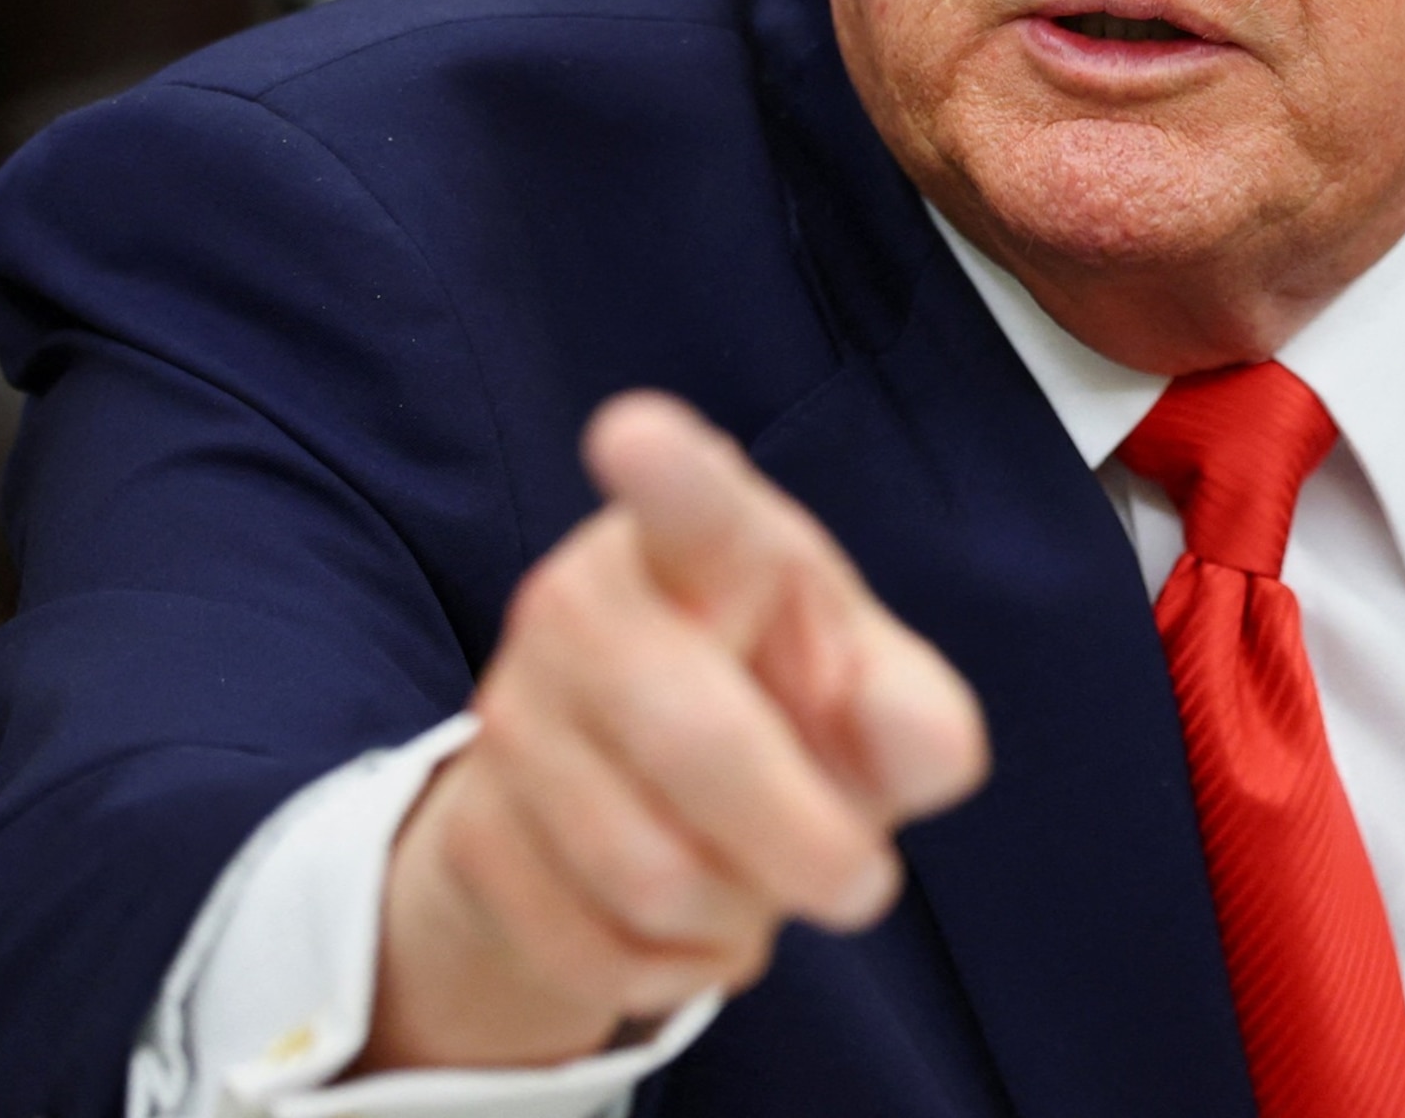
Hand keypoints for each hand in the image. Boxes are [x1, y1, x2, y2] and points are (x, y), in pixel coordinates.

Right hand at [361, 393, 987, 1070]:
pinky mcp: (470, 829)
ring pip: (648, 872)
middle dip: (803, 840)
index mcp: (701, 542)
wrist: (626, 804)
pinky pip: (594, 947)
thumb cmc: (778, 711)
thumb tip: (934, 745)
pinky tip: (688, 927)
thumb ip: (916, 718)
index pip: (690, 506)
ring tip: (756, 881)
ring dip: (736, 913)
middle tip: (867, 882)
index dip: (668, 474)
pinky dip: (671, 969)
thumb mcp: (867, 701)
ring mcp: (512, 714)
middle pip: (694, 741)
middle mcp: (581, 603)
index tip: (638, 434)